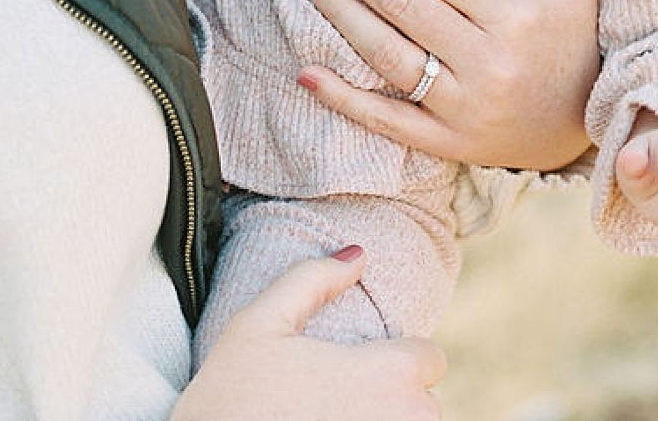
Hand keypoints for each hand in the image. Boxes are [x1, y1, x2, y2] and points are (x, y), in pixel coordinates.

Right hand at [173, 248, 443, 420]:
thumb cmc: (228, 404)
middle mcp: (410, 420)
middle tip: (333, 405)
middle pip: (422, 405)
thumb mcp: (257, 327)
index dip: (394, 361)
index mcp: (391, 373)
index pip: (429, 359)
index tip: (355, 372)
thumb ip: (311, 280)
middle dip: (390, 402)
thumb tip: (357, 254)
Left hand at [293, 0, 598, 170]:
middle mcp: (488, 62)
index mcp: (515, 14)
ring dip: (337, 12)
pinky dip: (343, 99)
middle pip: (398, 1)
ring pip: (385, 55)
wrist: (593, 116)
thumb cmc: (573, 26)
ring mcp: (465, 108)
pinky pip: (387, 122)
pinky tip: (306, 72)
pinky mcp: (449, 143)